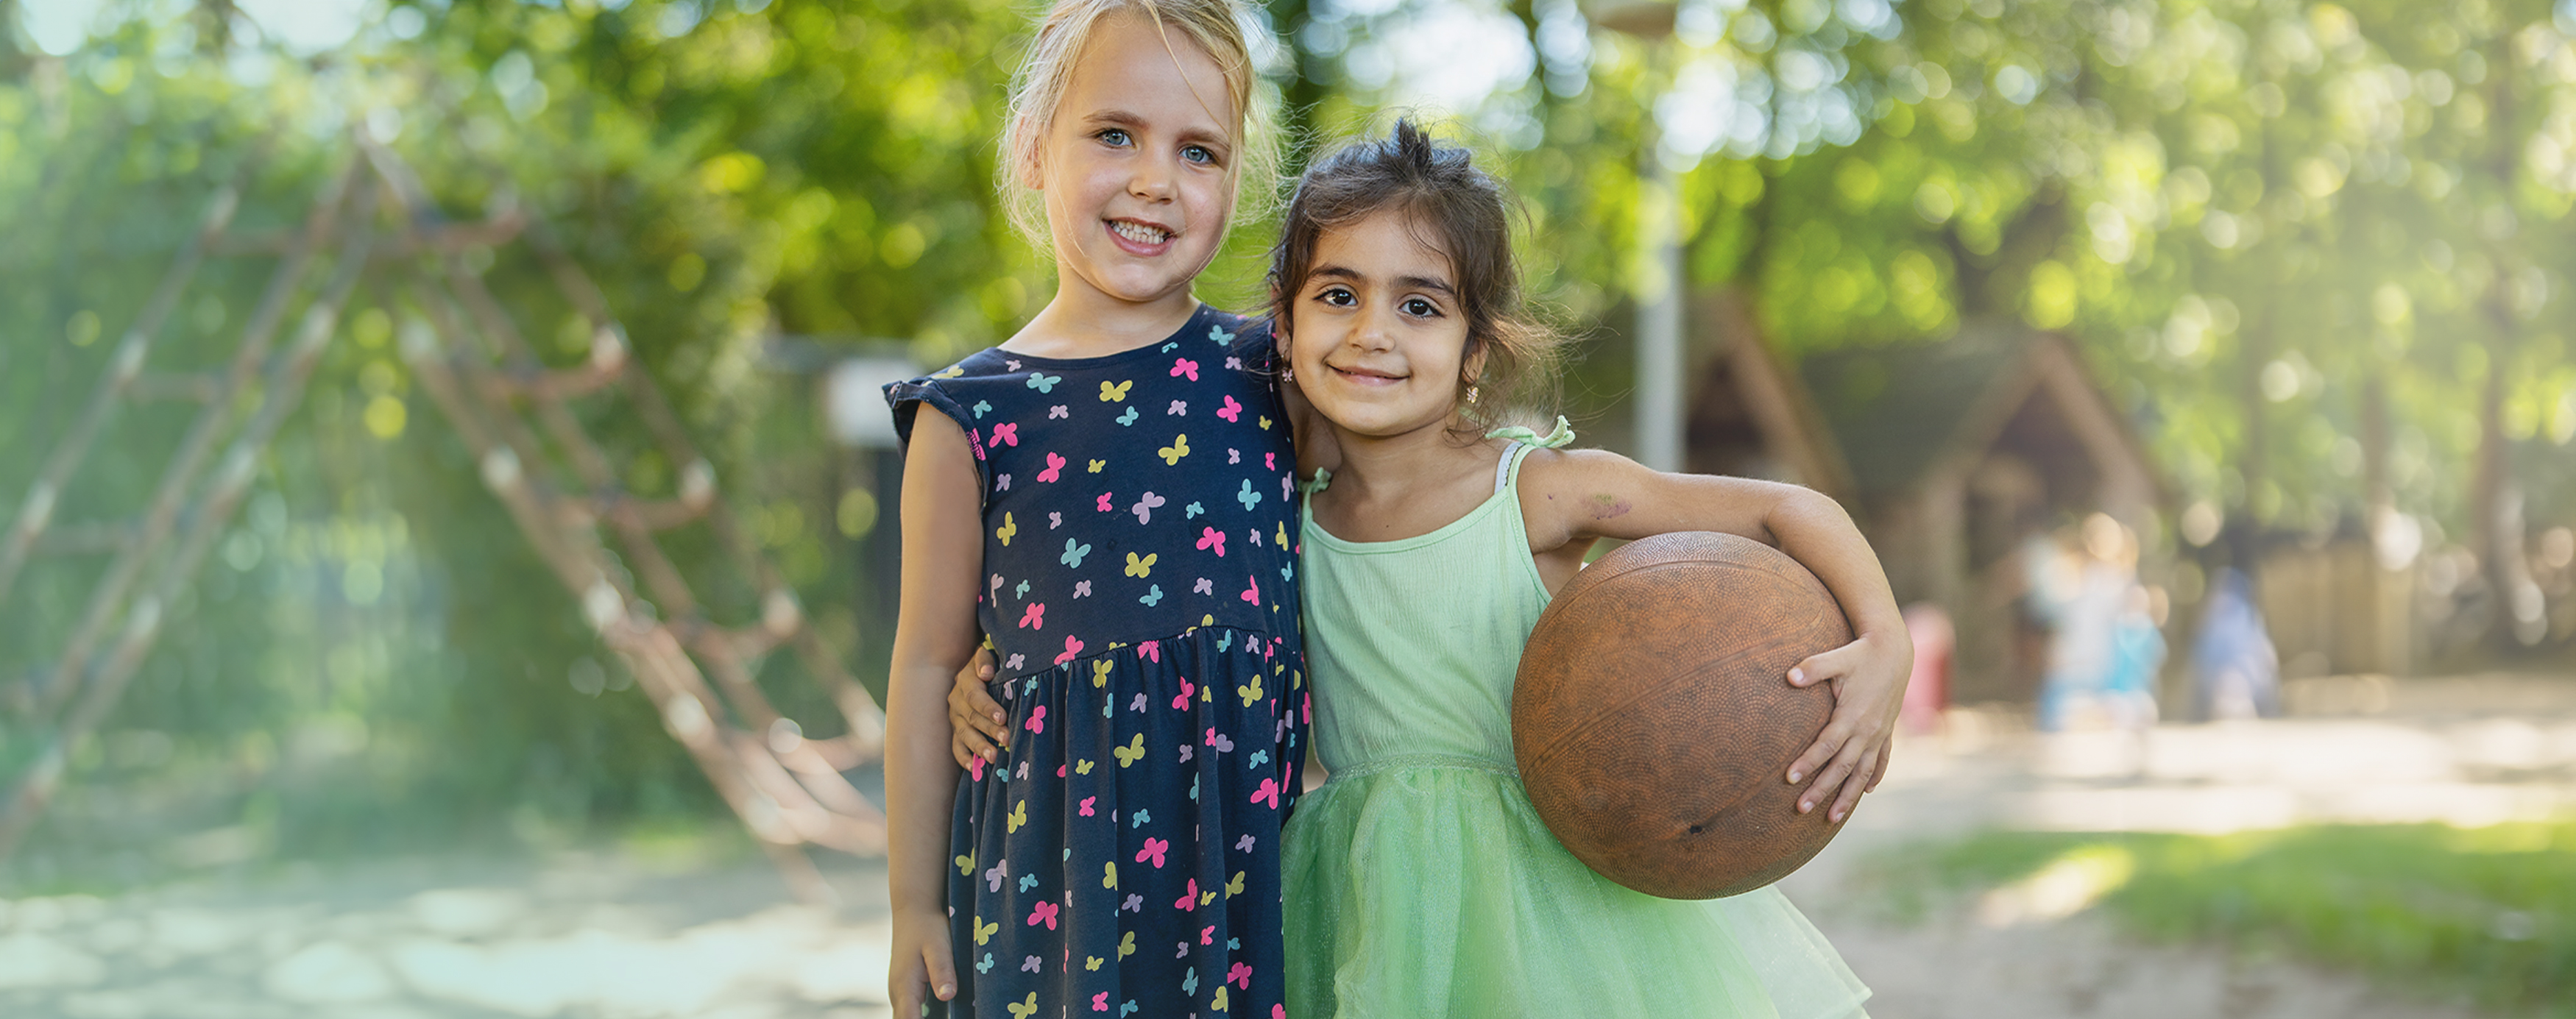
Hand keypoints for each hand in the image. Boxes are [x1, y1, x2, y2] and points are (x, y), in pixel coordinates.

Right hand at [889, 906, 957, 1015]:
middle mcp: (898, 995)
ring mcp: (900, 993)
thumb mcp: (939, 946)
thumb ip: (943, 971)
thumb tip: (947, 996)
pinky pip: (910, 1014)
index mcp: (905, 988)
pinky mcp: (906, 990)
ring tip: (946, 1016)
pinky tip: (940, 1017)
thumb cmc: (928, 926)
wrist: (914, 909)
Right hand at [948, 647, 1008, 768]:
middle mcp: (956, 700)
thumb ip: (986, 660)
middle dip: (990, 730)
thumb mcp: (989, 653)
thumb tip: (986, 672)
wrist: (979, 666)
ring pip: (964, 734)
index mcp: (965, 681)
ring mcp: (954, 717)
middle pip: (971, 718)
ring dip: (979, 746)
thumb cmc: (993, 661)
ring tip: (993, 757)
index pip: (975, 697)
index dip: (988, 708)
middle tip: (1006, 740)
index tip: (1003, 717)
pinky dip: (964, 758)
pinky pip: (956, 746)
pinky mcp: (955, 730)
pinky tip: (974, 768)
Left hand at [1783, 628, 1910, 822]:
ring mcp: (1880, 733)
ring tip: (1831, 817)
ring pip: (1863, 772)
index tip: (1789, 778)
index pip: (1826, 746)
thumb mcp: (1836, 657)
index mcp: (1852, 715)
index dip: (1808, 763)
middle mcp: (1868, 730)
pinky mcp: (1887, 731)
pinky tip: (1866, 792)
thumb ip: (1812, 668)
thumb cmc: (1859, 653)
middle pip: (1842, 767)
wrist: (1894, 650)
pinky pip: (1882, 760)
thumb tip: (1789, 676)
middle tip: (1801, 808)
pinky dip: (1874, 776)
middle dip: (1822, 789)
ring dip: (1848, 795)